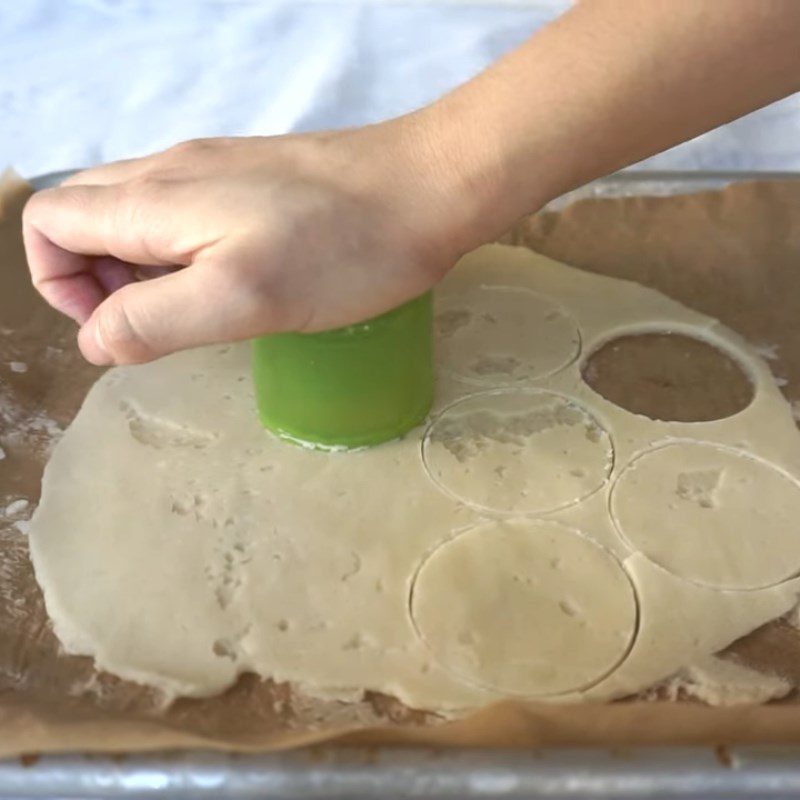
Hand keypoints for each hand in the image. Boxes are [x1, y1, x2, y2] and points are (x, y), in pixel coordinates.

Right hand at [23, 118, 474, 364]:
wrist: (428, 189)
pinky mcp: (253, 179)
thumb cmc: (342, 251)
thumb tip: (95, 341)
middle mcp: (171, 170)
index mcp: (154, 197)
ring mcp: (215, 170)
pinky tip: (235, 282)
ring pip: (136, 218)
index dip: (60, 285)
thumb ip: (152, 320)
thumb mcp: (240, 299)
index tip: (118, 329)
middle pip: (85, 217)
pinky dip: (184, 255)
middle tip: (161, 325)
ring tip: (201, 311)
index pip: (49, 222)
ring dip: (143, 271)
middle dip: (98, 280)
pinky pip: (185, 214)